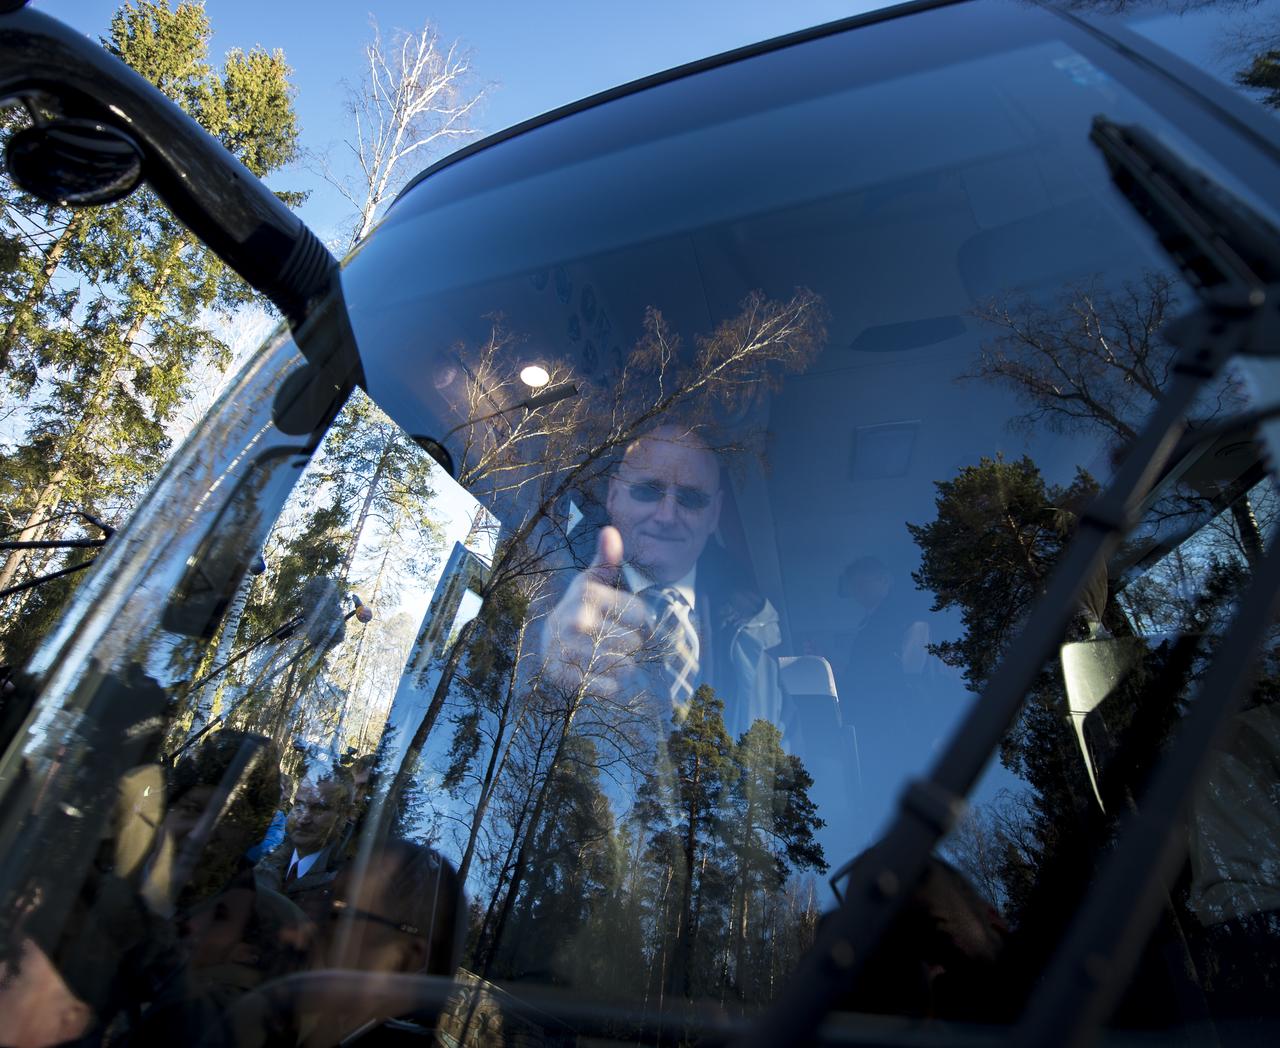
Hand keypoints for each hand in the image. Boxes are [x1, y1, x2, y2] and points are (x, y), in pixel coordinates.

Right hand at [539, 526, 650, 698]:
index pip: (642, 615)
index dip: (638, 619)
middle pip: (634, 642)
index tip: (622, 617)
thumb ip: (608, 558)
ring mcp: (568, 650)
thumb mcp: (594, 580)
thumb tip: (610, 530)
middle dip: (630, 644)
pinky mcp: (564, 677)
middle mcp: (577, 620)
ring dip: (623, 665)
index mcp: (589, 594)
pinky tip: (599, 673)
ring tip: (606, 655)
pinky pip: (608, 686)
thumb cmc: (582, 607)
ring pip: (624, 666)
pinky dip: (610, 685)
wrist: (548, 642)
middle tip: (611, 639)